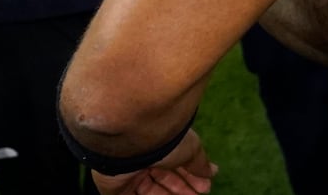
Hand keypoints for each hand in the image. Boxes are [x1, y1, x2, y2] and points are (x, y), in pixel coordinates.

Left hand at [90, 128, 216, 194]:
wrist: (131, 139)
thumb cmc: (164, 139)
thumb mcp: (190, 149)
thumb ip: (199, 163)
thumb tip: (212, 171)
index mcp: (158, 142)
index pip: (176, 162)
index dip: (192, 175)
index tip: (205, 185)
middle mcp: (143, 155)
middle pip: (165, 177)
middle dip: (183, 187)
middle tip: (200, 194)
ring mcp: (128, 172)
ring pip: (151, 189)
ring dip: (172, 194)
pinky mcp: (115, 187)